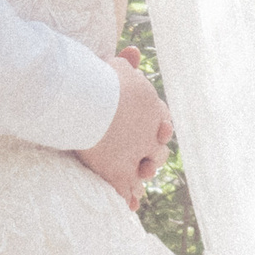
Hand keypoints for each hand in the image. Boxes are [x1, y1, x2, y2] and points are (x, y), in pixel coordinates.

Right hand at [78, 53, 170, 213]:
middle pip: (158, 150)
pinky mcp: (118, 171)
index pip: (163, 122)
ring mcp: (135, 155)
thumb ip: (126, 64)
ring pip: (145, 171)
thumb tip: (134, 50)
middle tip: (149, 162)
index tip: (160, 132)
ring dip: (143, 175)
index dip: (159, 129)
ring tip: (140, 182)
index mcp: (153, 109)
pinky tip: (130, 205)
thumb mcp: (116, 66)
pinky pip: (126, 188)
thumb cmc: (101, 77)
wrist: (92, 97)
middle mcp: (150, 134)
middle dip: (154, 155)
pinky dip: (128, 197)